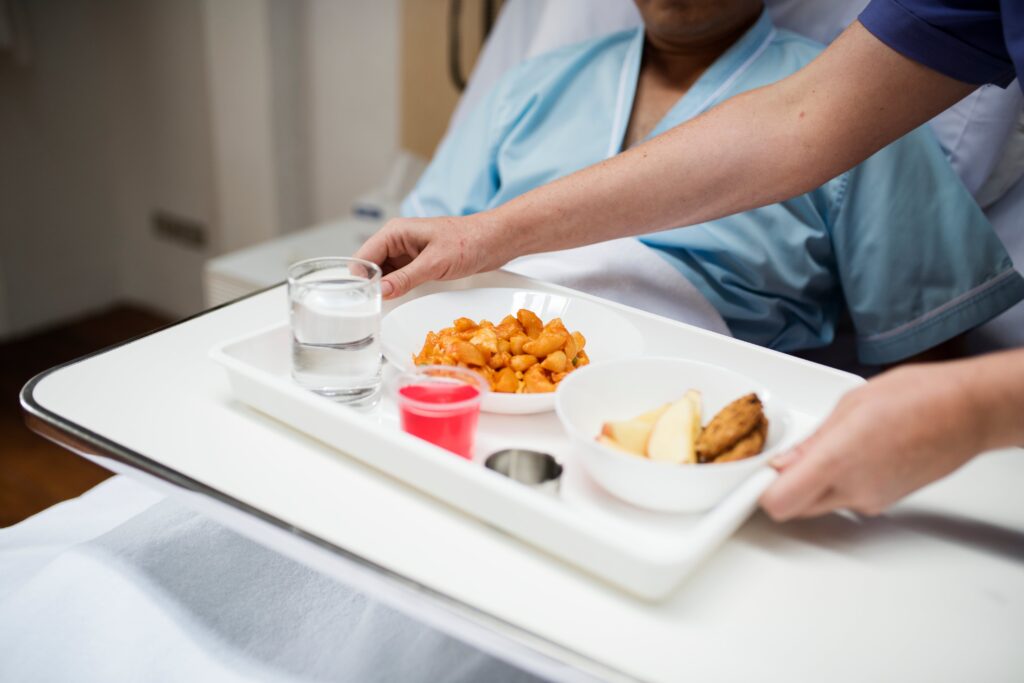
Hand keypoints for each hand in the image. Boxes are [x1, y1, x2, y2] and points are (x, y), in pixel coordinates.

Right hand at [354, 213, 506, 298]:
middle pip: (371, 266)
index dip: (361, 278)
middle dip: (371, 285)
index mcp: (396, 232)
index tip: (366, 299)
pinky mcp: (418, 262)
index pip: (363, 257)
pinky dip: (397, 288)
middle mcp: (398, 240)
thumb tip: (380, 291)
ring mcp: (407, 252)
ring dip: (385, 288)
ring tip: (386, 305)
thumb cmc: (469, 241)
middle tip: (375, 306)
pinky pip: (399, 277)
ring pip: (384, 274)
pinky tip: (400, 298)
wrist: (495, 240)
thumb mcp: (434, 263)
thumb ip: (405, 278)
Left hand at [759, 362, 986, 520]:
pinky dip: (839, 483)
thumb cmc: (918, 397)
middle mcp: (853, 489)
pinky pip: (846, 500)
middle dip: (782, 486)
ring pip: (819, 505)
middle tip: (786, 458)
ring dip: (812, 484)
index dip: (760, 491)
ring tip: (831, 447)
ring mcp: (871, 500)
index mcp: (837, 460)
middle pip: (794, 508)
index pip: (778, 502)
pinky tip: (855, 454)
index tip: (754, 475)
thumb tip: (783, 462)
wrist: (968, 412)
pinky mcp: (885, 502)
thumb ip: (811, 441)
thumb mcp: (850, 405)